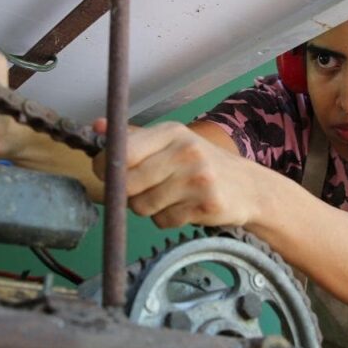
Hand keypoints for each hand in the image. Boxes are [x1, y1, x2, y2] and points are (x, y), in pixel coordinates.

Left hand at [91, 120, 260, 228]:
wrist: (249, 187)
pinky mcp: (207, 204)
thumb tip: (98, 126)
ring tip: (167, 199)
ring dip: (148, 209)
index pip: (123, 151)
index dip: (106, 167)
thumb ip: (134, 138)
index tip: (106, 174)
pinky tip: (183, 209)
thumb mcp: (172, 143)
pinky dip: (167, 220)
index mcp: (171, 132)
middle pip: (129, 184)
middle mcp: (185, 151)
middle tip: (141, 192)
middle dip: (128, 194)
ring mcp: (198, 178)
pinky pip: (164, 221)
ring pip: (143, 206)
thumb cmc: (200, 165)